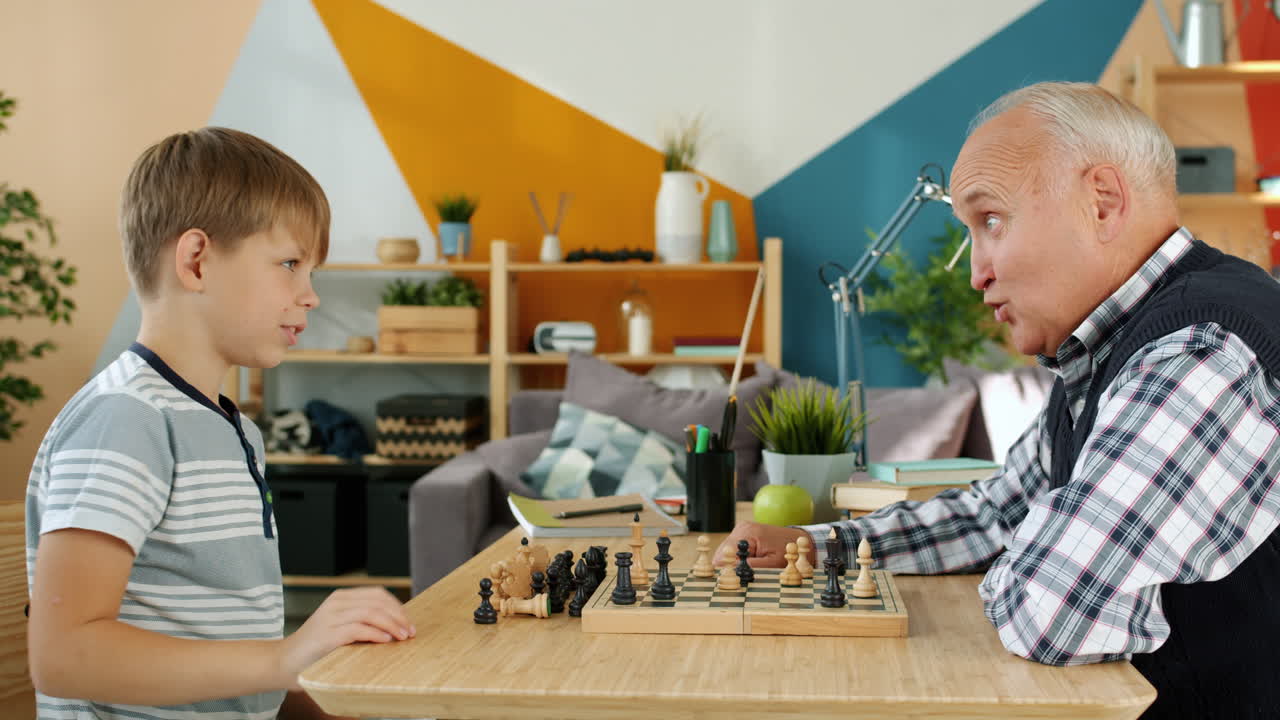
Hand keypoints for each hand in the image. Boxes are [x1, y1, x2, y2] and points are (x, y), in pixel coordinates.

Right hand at [276, 587, 414, 690]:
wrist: (285, 662)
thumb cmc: (318, 648)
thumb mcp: (342, 627)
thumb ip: (363, 621)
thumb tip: (397, 625)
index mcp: (341, 597)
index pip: (378, 594)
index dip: (397, 607)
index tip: (409, 623)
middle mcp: (336, 602)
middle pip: (378, 602)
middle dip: (399, 616)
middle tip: (410, 632)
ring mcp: (330, 617)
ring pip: (371, 612)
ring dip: (392, 625)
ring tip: (402, 637)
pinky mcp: (327, 634)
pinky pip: (358, 628)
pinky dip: (376, 634)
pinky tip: (386, 640)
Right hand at [713, 521, 817, 568]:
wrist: (795, 540)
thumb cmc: (786, 552)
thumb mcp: (771, 563)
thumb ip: (751, 567)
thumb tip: (731, 571)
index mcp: (747, 533)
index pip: (724, 554)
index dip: (728, 569)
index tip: (737, 578)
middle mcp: (741, 528)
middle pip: (722, 553)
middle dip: (731, 566)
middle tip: (746, 573)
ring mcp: (740, 529)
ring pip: (725, 552)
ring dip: (734, 562)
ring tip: (752, 564)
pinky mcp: (742, 532)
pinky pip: (732, 549)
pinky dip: (737, 557)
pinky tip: (750, 560)